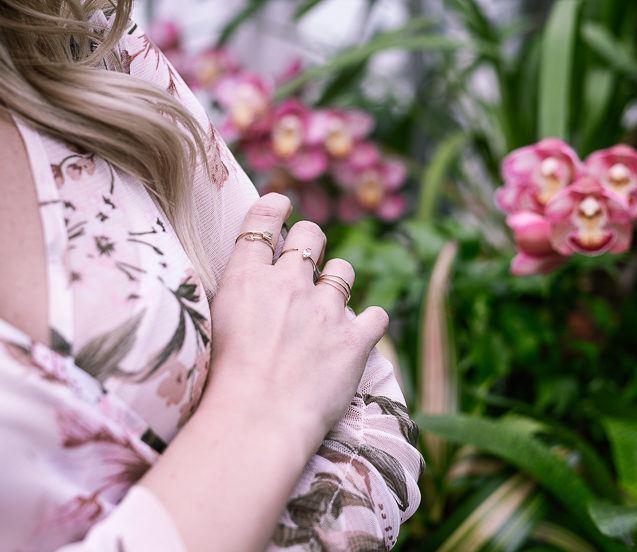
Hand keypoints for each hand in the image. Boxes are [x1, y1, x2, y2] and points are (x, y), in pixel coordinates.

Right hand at [206, 193, 388, 448]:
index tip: (281, 206)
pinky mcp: (355, 339)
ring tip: (328, 307)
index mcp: (248, 277)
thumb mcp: (213, 325)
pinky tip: (358, 334)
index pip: (264, 219)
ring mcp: (326, 309)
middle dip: (311, 241)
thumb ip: (236, 293)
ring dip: (337, 282)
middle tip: (307, 262)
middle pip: (311, 234)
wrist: (255, 421)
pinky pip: (376, 315)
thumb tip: (250, 280)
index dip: (275, 207)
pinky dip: (369, 323)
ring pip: (344, 270)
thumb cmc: (222, 383)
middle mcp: (289, 283)